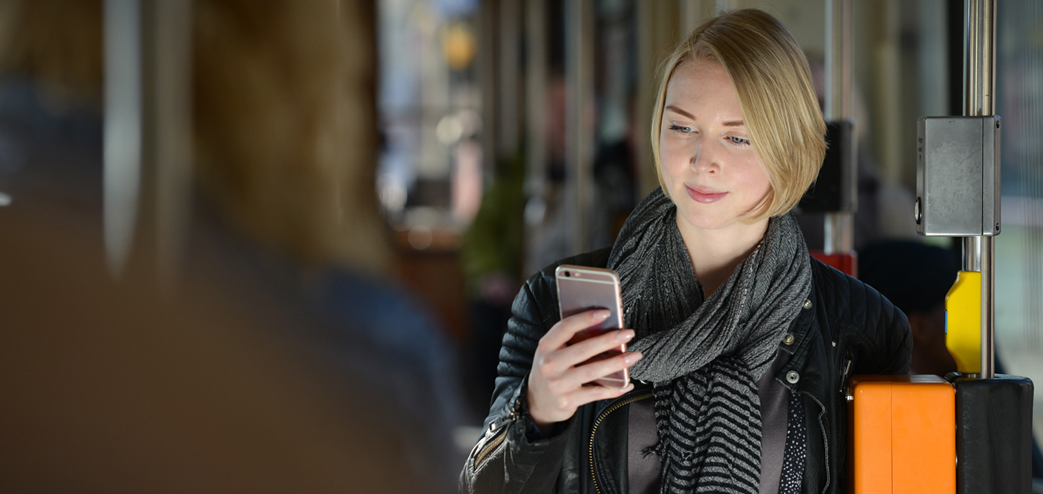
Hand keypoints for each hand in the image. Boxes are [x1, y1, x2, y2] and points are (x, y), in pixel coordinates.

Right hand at [526, 309, 641, 434]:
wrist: (537, 402)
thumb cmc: (551, 370)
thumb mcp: (552, 352)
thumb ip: (570, 341)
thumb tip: (603, 328)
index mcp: (546, 347)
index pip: (565, 328)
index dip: (586, 318)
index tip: (606, 312)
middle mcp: (550, 365)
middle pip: (583, 349)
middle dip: (609, 340)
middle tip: (627, 333)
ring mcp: (558, 384)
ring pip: (592, 371)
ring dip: (617, 363)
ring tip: (634, 356)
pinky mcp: (567, 401)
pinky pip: (596, 393)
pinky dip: (614, 389)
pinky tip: (626, 383)